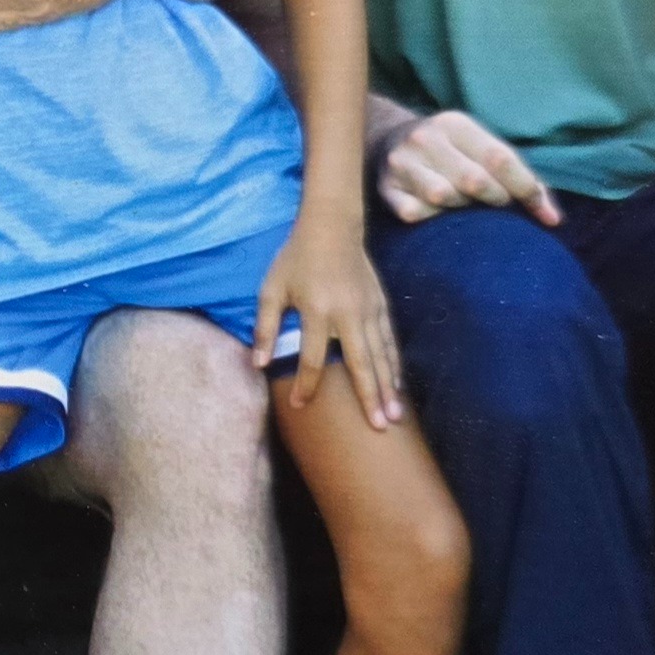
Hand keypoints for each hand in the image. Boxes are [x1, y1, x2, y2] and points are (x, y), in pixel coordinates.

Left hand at [255, 213, 406, 427]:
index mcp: (317, 310)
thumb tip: (257, 363)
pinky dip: (394, 364)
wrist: (332, 226)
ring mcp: (368, 310)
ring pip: (381, 355)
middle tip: (377, 427)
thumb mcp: (272, 288)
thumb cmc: (296, 258)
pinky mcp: (380, 305)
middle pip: (360, 363)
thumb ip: (264, 326)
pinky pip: (389, 341)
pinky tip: (397, 386)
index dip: (306, 384)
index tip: (299, 405)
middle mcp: (347, 314)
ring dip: (388, 387)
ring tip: (394, 416)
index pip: (313, 358)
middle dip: (368, 397)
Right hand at [377, 110, 560, 226]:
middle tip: (496, 204)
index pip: (499, 158)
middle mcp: (425, 138)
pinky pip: (414, 213)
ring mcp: (401, 163)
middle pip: (474, 180)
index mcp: (455, 124)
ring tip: (463, 205)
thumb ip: (520, 178)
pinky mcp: (385, 187)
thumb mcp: (481, 150)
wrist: (386, 142)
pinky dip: (430, 218)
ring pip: (442, 196)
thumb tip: (553, 220)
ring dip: (461, 209)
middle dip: (495, 199)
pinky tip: (435, 213)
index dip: (526, 188)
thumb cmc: (452, 154)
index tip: (541, 212)